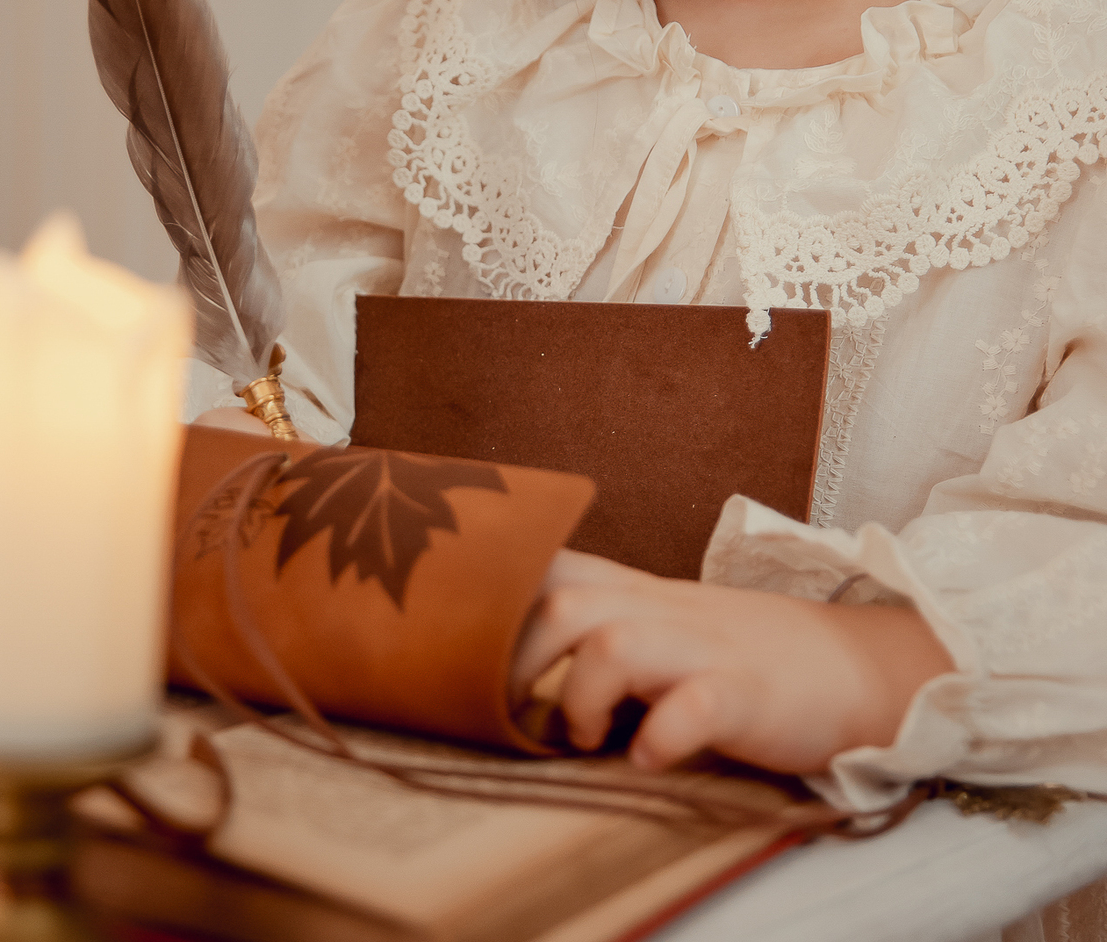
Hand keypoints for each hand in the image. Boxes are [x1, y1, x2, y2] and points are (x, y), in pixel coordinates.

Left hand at [510, 549, 953, 774]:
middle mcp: (664, 611)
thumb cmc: (747, 657)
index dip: (497, 602)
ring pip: (613, 644)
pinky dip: (660, 738)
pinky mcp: (746, 695)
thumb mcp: (667, 625)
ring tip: (587, 738)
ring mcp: (705, 649)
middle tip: (524, 716)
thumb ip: (603, 628)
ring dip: (580, 700)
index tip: (470, 651)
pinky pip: (693, 706)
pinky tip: (650, 759)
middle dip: (520, 664)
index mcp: (640, 594)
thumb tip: (511, 663)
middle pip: (564, 603)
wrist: (853, 668)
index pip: (550, 565)